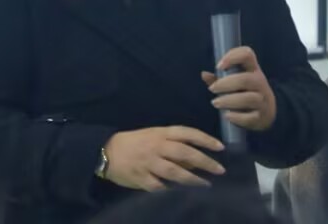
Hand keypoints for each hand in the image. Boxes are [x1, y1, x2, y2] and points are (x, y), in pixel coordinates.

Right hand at [102, 126, 225, 191]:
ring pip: (174, 171)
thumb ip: (173, 143)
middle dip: (205, 161)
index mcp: (161, 133)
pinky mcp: (141, 178)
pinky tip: (182, 194)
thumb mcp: (154, 135)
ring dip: (193, 179)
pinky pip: (159, 186)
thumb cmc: (135, 142)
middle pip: (185, 153)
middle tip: (220, 170)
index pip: (187, 133)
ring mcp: (148, 163)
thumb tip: (197, 157)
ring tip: (206, 184)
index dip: (205, 139)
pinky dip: (171, 190)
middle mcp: (156, 146)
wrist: (106, 151)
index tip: (221, 147)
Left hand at [201, 46, 277, 131]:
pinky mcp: (262, 116)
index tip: (218, 66)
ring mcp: (263, 100)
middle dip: (226, 84)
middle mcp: (260, 83)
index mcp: (252, 69)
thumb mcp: (234, 83)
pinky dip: (237, 117)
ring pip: (249, 98)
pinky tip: (227, 116)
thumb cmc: (244, 93)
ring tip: (215, 103)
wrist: (266, 114)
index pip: (247, 55)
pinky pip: (250, 117)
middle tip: (212, 89)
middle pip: (245, 79)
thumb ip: (218, 79)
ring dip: (229, 100)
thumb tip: (204, 74)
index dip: (233, 56)